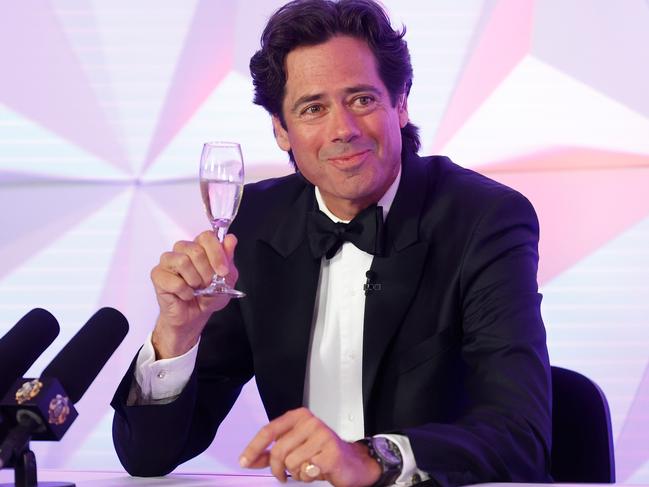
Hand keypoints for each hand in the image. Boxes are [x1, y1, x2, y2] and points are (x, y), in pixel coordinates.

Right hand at [150, 231, 238, 358]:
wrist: (194, 316)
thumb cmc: (208, 296)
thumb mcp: (227, 279)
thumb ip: (228, 258)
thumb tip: (230, 239)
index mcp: (200, 247)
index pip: (206, 237)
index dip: (217, 254)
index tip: (223, 271)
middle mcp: (182, 250)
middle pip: (195, 249)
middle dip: (207, 272)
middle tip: (208, 284)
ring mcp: (168, 261)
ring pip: (182, 261)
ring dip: (194, 280)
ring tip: (195, 288)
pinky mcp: (158, 275)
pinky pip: (174, 281)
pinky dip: (184, 292)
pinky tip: (186, 295)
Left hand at [239, 408, 380, 486]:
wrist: (353, 462)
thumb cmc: (322, 453)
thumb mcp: (295, 448)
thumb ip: (272, 452)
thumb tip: (250, 459)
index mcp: (299, 417)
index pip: (269, 430)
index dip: (254, 448)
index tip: (244, 461)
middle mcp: (310, 422)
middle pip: (278, 450)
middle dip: (277, 469)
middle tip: (282, 475)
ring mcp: (322, 436)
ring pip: (291, 463)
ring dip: (295, 473)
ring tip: (307, 468)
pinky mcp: (331, 452)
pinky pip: (306, 470)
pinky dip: (308, 476)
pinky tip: (316, 471)